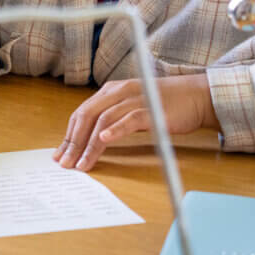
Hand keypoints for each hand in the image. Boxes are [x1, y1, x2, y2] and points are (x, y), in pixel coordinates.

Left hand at [53, 74, 217, 171]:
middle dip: (73, 142)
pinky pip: (129, 119)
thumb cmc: (163, 105)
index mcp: (111, 90)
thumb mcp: (131, 108)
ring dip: (89, 144)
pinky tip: (104, 141)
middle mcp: (119, 91)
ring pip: (104, 120)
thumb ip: (113, 117)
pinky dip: (115, 130)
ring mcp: (135, 99)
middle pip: (87, 116)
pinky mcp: (151, 110)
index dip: (69, 134)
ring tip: (81, 163)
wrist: (195, 96)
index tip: (60, 154)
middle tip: (65, 164)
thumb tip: (91, 139)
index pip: (82, 113)